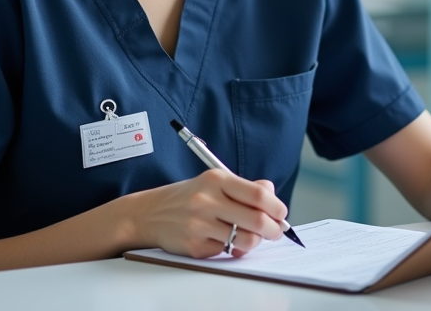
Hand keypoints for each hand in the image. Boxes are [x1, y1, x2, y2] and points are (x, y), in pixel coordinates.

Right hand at [140, 171, 285, 257]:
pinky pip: (226, 251)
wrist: (149, 214)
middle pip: (256, 220)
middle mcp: (207, 201)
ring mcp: (200, 225)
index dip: (276, 207)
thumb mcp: (214, 182)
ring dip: (256, 242)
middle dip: (273, 230)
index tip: (281, 214)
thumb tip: (272, 194)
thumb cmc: (188, 197)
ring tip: (252, 237)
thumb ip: (244, 187)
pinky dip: (231, 248)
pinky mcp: (195, 246)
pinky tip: (223, 240)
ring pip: (245, 240)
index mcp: (216, 180)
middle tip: (276, 232)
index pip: (258, 195)